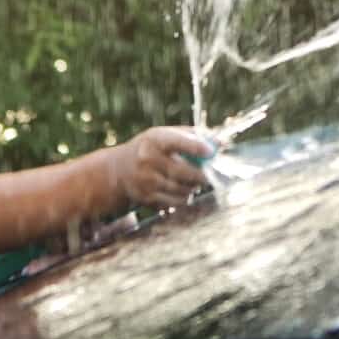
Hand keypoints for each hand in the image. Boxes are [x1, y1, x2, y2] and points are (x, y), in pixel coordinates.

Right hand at [99, 125, 214, 210]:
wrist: (119, 170)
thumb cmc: (151, 148)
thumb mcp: (165, 135)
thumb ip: (192, 135)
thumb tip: (219, 142)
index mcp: (154, 140)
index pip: (177, 142)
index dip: (196, 147)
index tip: (211, 151)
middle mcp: (147, 160)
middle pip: (182, 171)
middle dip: (201, 175)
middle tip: (211, 175)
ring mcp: (145, 181)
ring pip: (180, 189)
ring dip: (193, 188)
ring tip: (195, 183)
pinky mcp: (146, 198)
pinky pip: (174, 202)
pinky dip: (184, 198)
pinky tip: (184, 191)